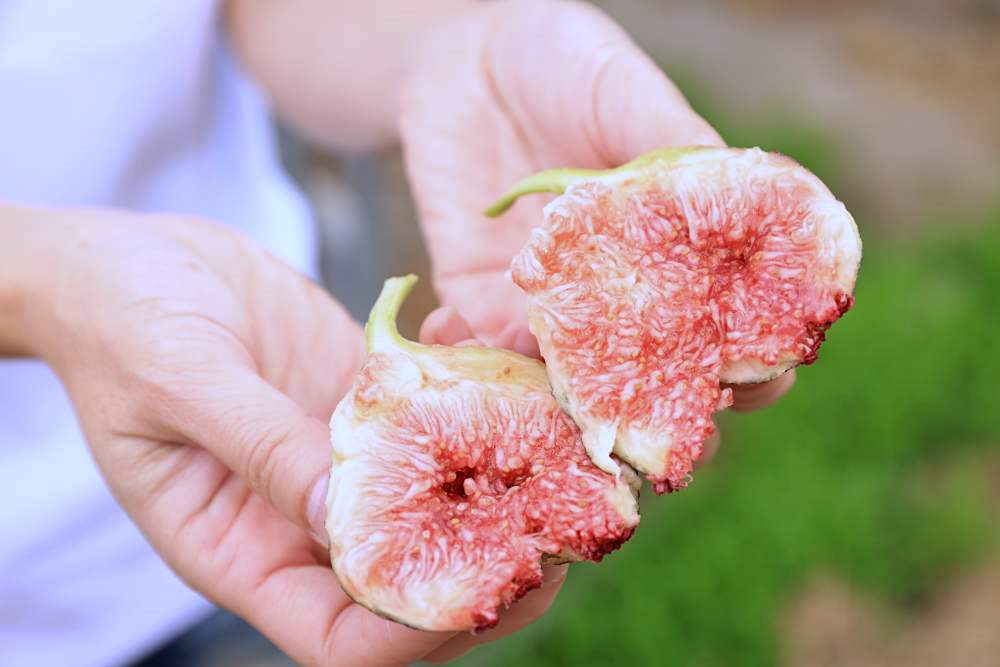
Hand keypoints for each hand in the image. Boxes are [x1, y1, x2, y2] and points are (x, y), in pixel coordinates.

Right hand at [13, 208, 562, 664]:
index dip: (415, 633)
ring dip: (498, 483)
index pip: (342, 638)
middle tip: (561, 527)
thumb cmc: (123, 327)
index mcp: (243, 552)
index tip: (492, 586)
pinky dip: (468, 401)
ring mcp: (339, 465)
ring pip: (434, 504)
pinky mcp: (360, 407)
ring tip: (555, 446)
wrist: (130, 263)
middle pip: (410, 585)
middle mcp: (301, 524)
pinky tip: (486, 353)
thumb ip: (264, 450)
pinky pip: (429, 422)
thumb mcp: (182, 382)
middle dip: (490, 569)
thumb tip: (347, 516)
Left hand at [399, 0, 792, 454]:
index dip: (749, 356)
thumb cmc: (558, 60)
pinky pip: (479, 354)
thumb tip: (735, 190)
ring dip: (554, 403)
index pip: (726, 319)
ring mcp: (549, 306)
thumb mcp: (619, 90)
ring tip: (545, 405)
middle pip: (654, 377)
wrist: (459, 56)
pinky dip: (466, 360)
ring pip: (565, 384)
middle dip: (657, 413)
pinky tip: (447, 336)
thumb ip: (666, 143)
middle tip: (653, 433)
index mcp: (673, 246)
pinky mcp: (479, 302)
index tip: (757, 379)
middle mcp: (618, 290)